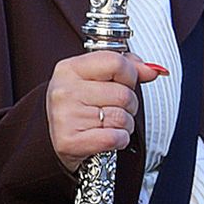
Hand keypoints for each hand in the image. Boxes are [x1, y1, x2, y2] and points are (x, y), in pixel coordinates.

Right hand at [45, 51, 162, 173]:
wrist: (50, 137)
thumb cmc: (77, 105)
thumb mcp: (94, 78)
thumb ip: (125, 67)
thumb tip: (152, 70)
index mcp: (69, 68)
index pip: (116, 62)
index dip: (130, 74)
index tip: (124, 82)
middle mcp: (65, 91)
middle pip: (124, 94)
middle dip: (129, 104)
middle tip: (115, 108)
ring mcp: (66, 117)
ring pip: (122, 118)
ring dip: (125, 124)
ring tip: (109, 123)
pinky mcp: (70, 141)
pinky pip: (116, 138)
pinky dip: (120, 139)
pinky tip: (107, 136)